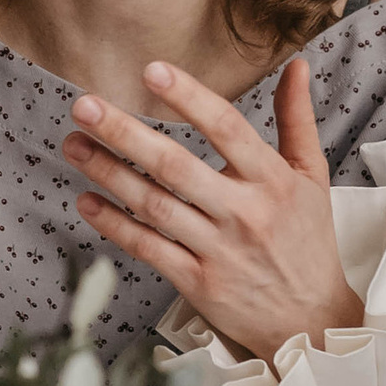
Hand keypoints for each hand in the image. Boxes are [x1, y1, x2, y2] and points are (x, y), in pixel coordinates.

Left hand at [62, 58, 363, 362]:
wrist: (309, 320)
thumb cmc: (307, 242)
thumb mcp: (312, 177)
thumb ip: (297, 119)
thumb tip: (296, 65)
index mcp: (272, 181)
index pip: (227, 129)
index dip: (189, 98)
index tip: (152, 71)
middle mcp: (244, 213)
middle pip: (176, 166)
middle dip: (125, 133)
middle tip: (84, 105)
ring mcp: (218, 250)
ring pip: (154, 205)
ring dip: (108, 174)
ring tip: (73, 145)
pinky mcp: (197, 283)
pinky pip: (148, 248)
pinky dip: (115, 225)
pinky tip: (87, 201)